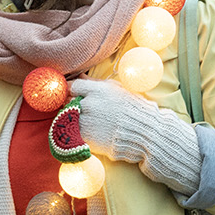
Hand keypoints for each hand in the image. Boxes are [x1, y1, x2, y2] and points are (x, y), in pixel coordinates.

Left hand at [71, 78, 202, 193]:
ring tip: (87, 122)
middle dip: (72, 105)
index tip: (74, 94)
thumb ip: (96, 83)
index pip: (72, 86)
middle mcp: (88, 105)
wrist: (146, 134)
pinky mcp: (87, 138)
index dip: (72, 90)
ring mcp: (86, 122)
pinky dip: (77, 132)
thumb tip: (80, 76)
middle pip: (68, 102)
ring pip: (68, 119)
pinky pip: (73, 133)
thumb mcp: (118, 90)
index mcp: (97, 90)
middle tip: (82, 109)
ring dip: (73, 119)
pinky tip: (89, 132)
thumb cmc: (134, 109)